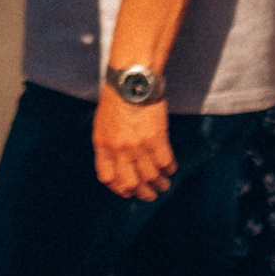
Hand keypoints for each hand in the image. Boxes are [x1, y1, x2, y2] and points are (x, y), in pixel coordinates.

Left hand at [93, 86, 172, 200]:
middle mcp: (119, 149)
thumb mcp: (103, 124)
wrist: (132, 80)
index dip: (119, 189)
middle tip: (151, 194)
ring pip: (150, 177)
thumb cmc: (117, 99)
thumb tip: (117, 164)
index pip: (108, 178)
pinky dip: (169, 169)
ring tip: (165, 185)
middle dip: (142, 193)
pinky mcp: (156, 138)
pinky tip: (171, 168)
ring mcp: (138, 145)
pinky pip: (165, 163)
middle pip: (130, 183)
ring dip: (160, 184)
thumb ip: (108, 145)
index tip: (129, 191)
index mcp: (103, 146)